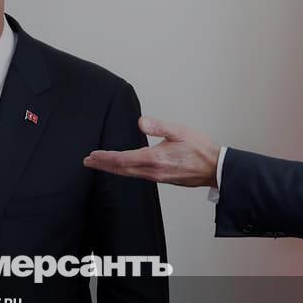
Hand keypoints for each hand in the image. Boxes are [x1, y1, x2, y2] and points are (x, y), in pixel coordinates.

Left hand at [83, 116, 220, 187]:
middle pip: (122, 170)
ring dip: (113, 169)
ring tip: (100, 164)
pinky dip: (125, 171)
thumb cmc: (200, 149)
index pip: (124, 159)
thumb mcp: (180, 131)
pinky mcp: (162, 179)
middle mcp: (154, 171)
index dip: (106, 158)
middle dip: (103, 165)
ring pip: (129, 174)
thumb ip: (159, 126)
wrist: (214, 168)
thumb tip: (140, 122)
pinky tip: (123, 168)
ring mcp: (158, 177)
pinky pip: (138, 176)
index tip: (93, 155)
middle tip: (88, 162)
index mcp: (156, 159)